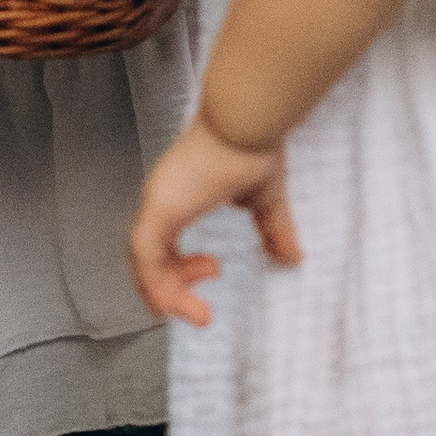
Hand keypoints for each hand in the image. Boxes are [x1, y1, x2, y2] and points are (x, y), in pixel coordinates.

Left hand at [128, 115, 300, 327]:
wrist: (245, 120)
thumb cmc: (251, 146)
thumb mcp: (265, 199)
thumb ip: (274, 230)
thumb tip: (292, 258)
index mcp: (180, 195)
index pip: (162, 241)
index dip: (179, 267)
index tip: (210, 271)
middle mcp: (162, 199)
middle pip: (149, 257)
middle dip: (173, 287)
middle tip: (203, 308)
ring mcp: (157, 202)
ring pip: (143, 263)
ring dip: (168, 296)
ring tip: (201, 315)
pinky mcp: (159, 207)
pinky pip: (145, 257)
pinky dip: (157, 285)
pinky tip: (178, 303)